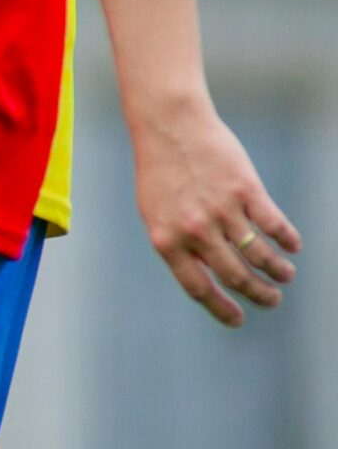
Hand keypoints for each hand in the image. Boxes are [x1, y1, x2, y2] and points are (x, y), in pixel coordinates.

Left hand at [129, 103, 300, 327]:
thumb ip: (177, 244)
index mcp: (167, 243)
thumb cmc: (160, 173)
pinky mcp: (246, 190)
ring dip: (277, 270)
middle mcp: (195, 232)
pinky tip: (293, 247)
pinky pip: (273, 223)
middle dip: (257, 294)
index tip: (238, 320)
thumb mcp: (155, 215)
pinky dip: (287, 239)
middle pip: (234, 276)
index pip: (198, 288)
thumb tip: (205, 272)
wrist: (171, 128)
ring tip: (286, 277)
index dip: (220, 308)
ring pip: (258, 253)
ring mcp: (222, 211)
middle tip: (272, 301)